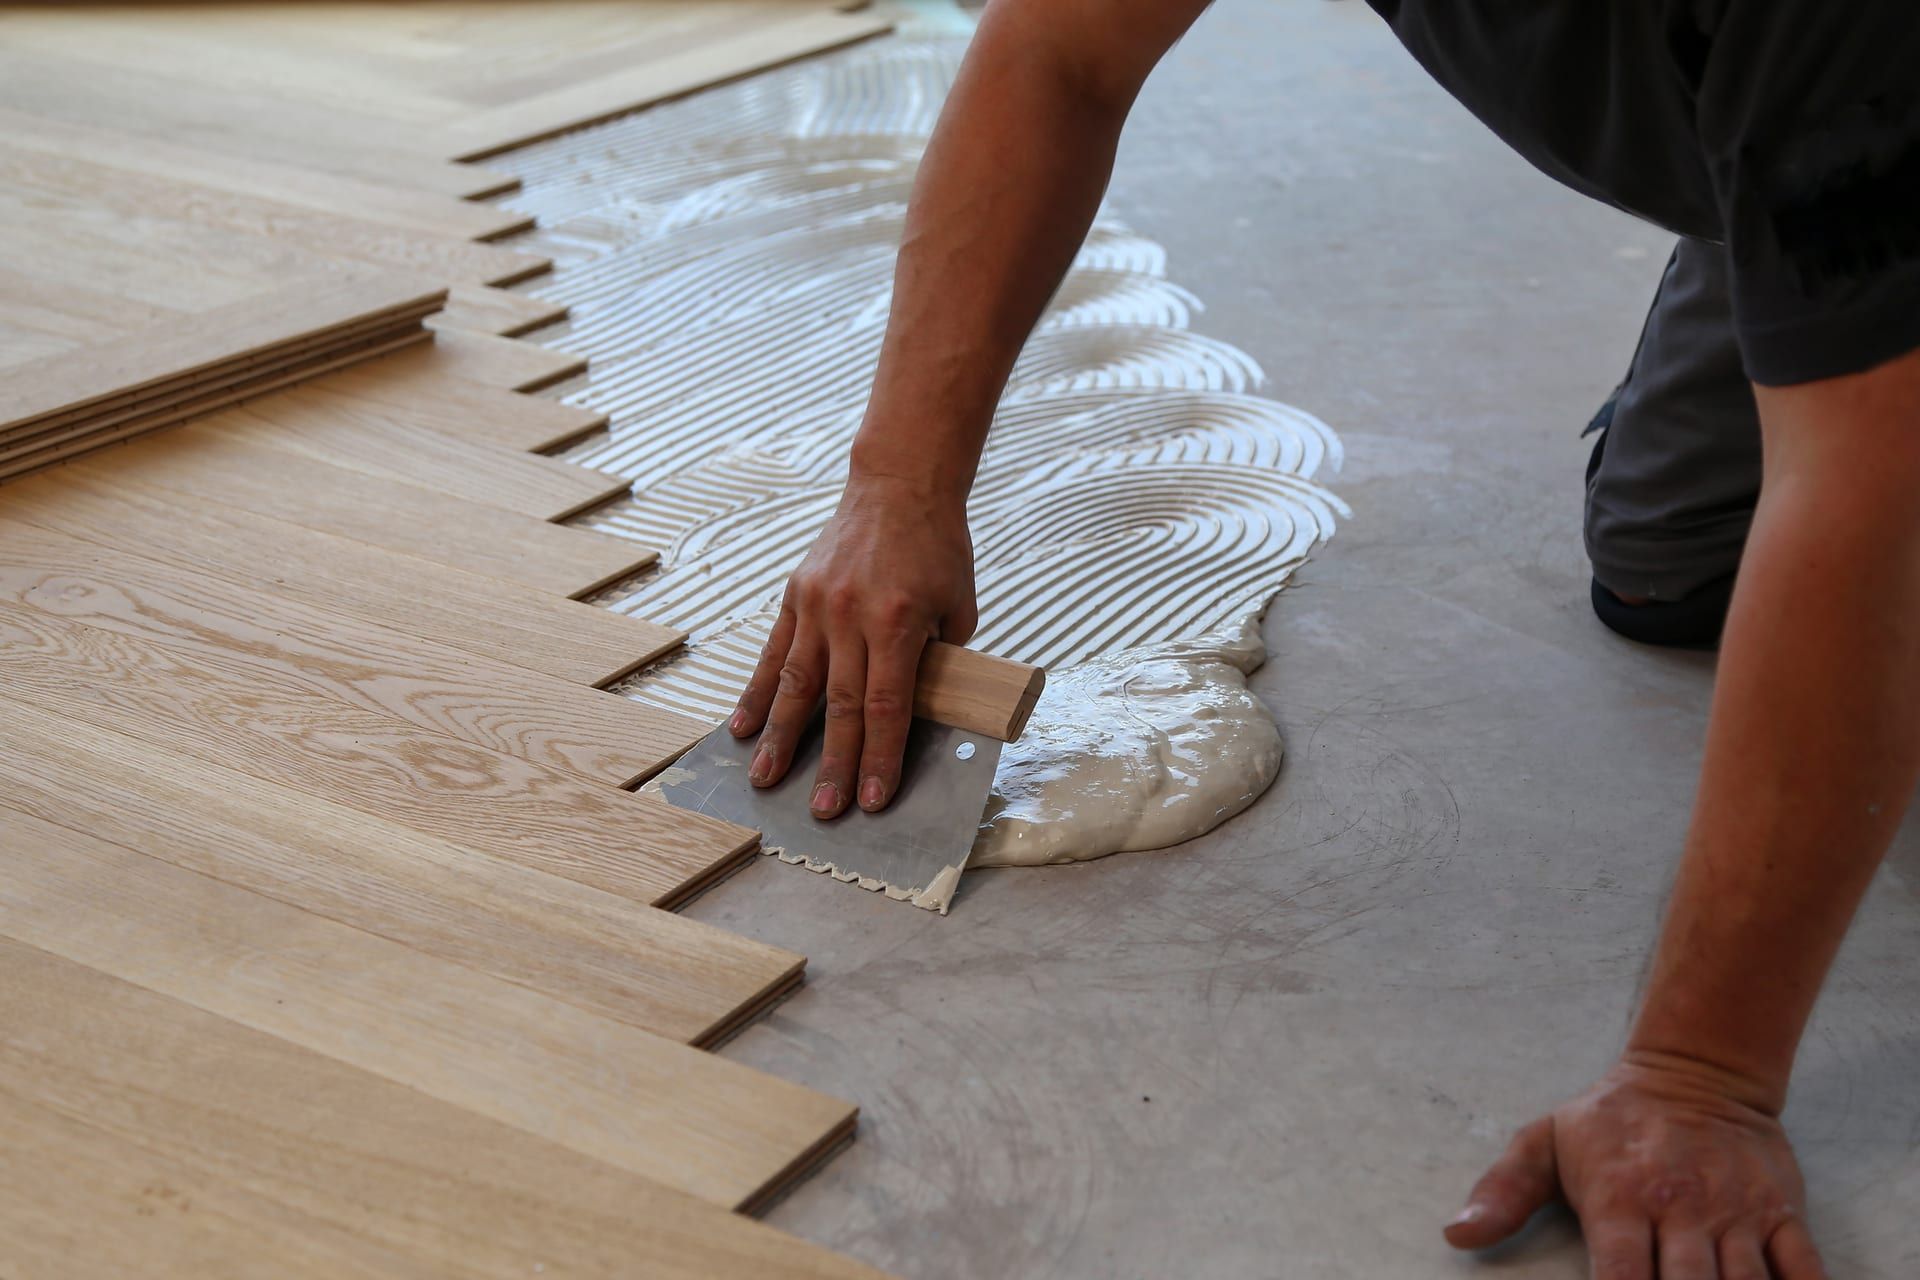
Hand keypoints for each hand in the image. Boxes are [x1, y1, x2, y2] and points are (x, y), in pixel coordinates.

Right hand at [730, 471, 976, 815]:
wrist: (899, 486)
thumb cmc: (938, 549)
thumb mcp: (956, 606)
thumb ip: (936, 660)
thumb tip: (918, 715)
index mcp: (896, 621)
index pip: (887, 706)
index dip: (880, 756)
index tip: (873, 799)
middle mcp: (850, 616)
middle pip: (839, 705)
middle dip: (831, 763)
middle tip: (823, 811)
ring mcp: (816, 605)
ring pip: (795, 684)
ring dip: (778, 738)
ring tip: (764, 780)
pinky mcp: (795, 595)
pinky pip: (773, 653)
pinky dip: (756, 693)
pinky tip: (741, 727)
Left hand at [1445, 1051, 1824, 1278]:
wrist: (1697, 1071)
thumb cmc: (1611, 1120)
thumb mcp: (1545, 1140)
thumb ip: (1502, 1191)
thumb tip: (1455, 1234)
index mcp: (1620, 1199)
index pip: (1619, 1278)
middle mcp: (1680, 1210)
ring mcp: (1736, 1213)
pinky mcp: (1781, 1212)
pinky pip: (1804, 1269)